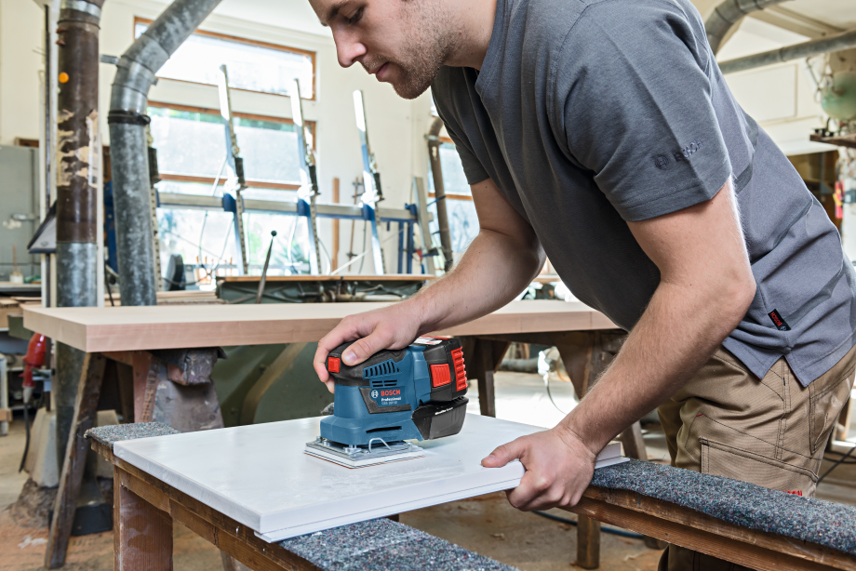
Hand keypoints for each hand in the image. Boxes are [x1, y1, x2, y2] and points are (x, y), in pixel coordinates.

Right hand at [313, 302, 421, 392]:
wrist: (414, 317)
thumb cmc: (402, 320)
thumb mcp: (385, 336)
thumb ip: (366, 347)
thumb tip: (347, 358)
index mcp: (350, 325)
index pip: (325, 344)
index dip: (321, 362)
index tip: (325, 376)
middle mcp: (350, 329)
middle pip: (329, 351)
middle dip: (327, 369)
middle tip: (332, 385)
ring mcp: (356, 336)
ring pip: (339, 354)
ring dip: (337, 369)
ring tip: (339, 384)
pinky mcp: (363, 342)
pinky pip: (349, 354)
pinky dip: (346, 367)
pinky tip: (350, 375)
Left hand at [482, 426, 596, 510]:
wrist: (579, 441)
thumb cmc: (553, 442)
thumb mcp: (523, 444)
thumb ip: (502, 454)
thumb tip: (486, 464)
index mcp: (539, 481)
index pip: (515, 501)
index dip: (511, 491)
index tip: (514, 481)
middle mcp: (553, 493)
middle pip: (526, 506)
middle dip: (522, 494)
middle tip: (526, 476)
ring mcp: (564, 499)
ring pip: (539, 507)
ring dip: (535, 496)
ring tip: (540, 476)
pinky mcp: (572, 500)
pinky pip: (552, 504)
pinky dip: (548, 496)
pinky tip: (551, 481)